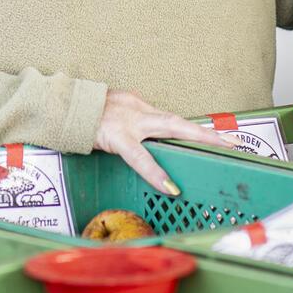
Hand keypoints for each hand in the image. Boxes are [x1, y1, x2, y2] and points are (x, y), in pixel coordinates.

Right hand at [93, 89, 230, 194]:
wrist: (60, 106)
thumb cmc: (86, 115)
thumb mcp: (114, 116)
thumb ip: (132, 127)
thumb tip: (147, 143)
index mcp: (138, 107)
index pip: (172, 120)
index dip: (197, 131)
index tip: (221, 141)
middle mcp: (138, 110)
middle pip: (178, 121)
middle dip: (206, 133)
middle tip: (232, 144)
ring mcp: (129, 122)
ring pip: (169, 128)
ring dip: (195, 138)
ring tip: (219, 150)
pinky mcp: (116, 137)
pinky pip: (139, 157)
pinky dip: (155, 172)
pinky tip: (169, 186)